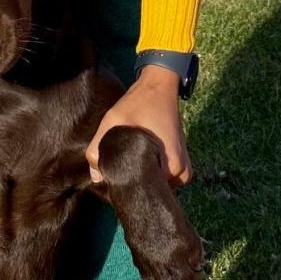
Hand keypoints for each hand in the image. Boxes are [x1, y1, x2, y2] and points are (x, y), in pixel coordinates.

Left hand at [85, 64, 191, 186]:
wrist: (159, 87)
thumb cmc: (138, 104)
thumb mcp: (113, 122)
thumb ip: (98, 149)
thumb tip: (97, 177)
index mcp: (171, 167)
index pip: (145, 193)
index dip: (126, 186)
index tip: (116, 173)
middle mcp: (181, 173)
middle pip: (152, 191)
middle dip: (135, 182)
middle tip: (122, 163)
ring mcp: (184, 169)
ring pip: (157, 186)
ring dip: (144, 176)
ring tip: (132, 158)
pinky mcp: (182, 164)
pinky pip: (164, 179)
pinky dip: (153, 171)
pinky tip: (142, 158)